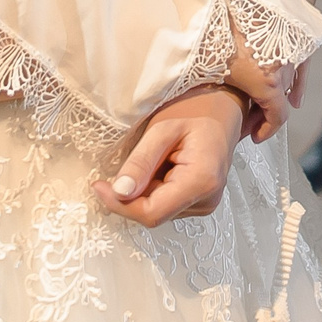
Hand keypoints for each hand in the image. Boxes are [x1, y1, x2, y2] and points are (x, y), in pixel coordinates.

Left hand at [95, 85, 246, 226]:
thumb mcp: (162, 128)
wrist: (223, 107)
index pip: (152, 213)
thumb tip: (119, 192)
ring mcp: (205, 204)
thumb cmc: (196, 109)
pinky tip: (159, 167)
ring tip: (151, 159)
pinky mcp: (200, 202)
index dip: (120, 204)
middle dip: (130, 196)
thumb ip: (140, 162)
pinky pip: (165, 204)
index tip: (99, 185)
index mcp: (201, 181)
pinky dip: (153, 189)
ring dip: (142, 191)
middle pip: (153, 214)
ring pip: (157, 210)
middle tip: (122, 165)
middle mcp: (207, 200)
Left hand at [221, 32, 296, 143]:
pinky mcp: (300, 40)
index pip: (277, 118)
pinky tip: (295, 96)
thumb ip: (213, 88)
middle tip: (249, 117)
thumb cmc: (228, 27)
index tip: (255, 136)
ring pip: (288, 83)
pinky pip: (301, 67)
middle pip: (280, 101)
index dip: (266, 131)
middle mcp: (286, 72)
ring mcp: (295, 55)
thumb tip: (196, 105)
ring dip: (277, 94)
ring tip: (262, 102)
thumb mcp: (213, 64)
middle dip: (265, 112)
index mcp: (267, 84)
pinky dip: (297, 83)